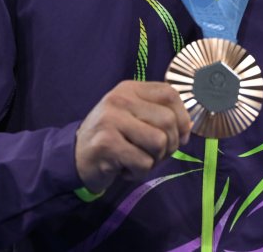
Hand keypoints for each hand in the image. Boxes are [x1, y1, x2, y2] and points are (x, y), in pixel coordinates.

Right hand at [75, 80, 191, 193]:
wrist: (75, 157)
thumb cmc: (113, 137)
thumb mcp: (134, 117)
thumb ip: (160, 116)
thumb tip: (188, 128)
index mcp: (130, 89)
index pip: (170, 94)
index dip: (183, 118)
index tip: (180, 136)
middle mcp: (119, 99)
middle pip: (168, 121)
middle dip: (169, 145)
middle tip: (154, 155)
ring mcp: (110, 120)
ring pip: (159, 142)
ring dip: (154, 160)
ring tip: (137, 160)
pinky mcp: (106, 144)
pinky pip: (143, 163)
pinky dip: (138, 172)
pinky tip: (123, 169)